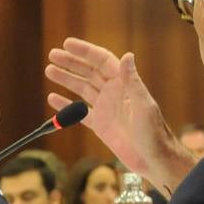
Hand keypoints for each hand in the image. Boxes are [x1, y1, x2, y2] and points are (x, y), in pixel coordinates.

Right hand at [45, 38, 195, 194]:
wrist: (154, 160)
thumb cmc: (154, 133)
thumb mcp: (143, 106)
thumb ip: (132, 82)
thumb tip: (127, 55)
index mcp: (124, 85)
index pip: (102, 61)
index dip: (85, 52)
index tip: (67, 44)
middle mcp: (114, 93)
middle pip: (89, 72)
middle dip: (71, 63)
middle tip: (52, 55)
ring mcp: (106, 108)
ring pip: (82, 89)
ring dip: (66, 79)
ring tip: (49, 70)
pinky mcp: (101, 125)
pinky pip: (80, 113)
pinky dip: (66, 106)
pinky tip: (53, 98)